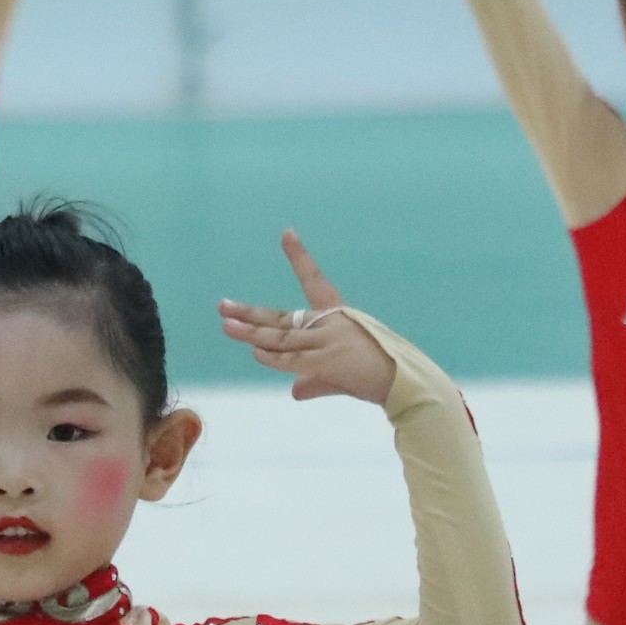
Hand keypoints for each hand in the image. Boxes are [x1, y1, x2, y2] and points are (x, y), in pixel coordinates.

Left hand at [218, 231, 391, 406]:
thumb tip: (295, 390)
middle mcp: (331, 322)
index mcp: (337, 315)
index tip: (287, 233)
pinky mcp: (328, 361)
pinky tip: (256, 352)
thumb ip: (314, 380)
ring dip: (252, 334)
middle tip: (223, 307)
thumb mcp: (341, 373)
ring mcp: (328, 341)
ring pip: (282, 337)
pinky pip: (293, 358)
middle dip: (251, 313)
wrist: (402, 381)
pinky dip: (273, 357)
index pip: (315, 281)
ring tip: (227, 326)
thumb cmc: (376, 372)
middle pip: (283, 317)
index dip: (300, 257)